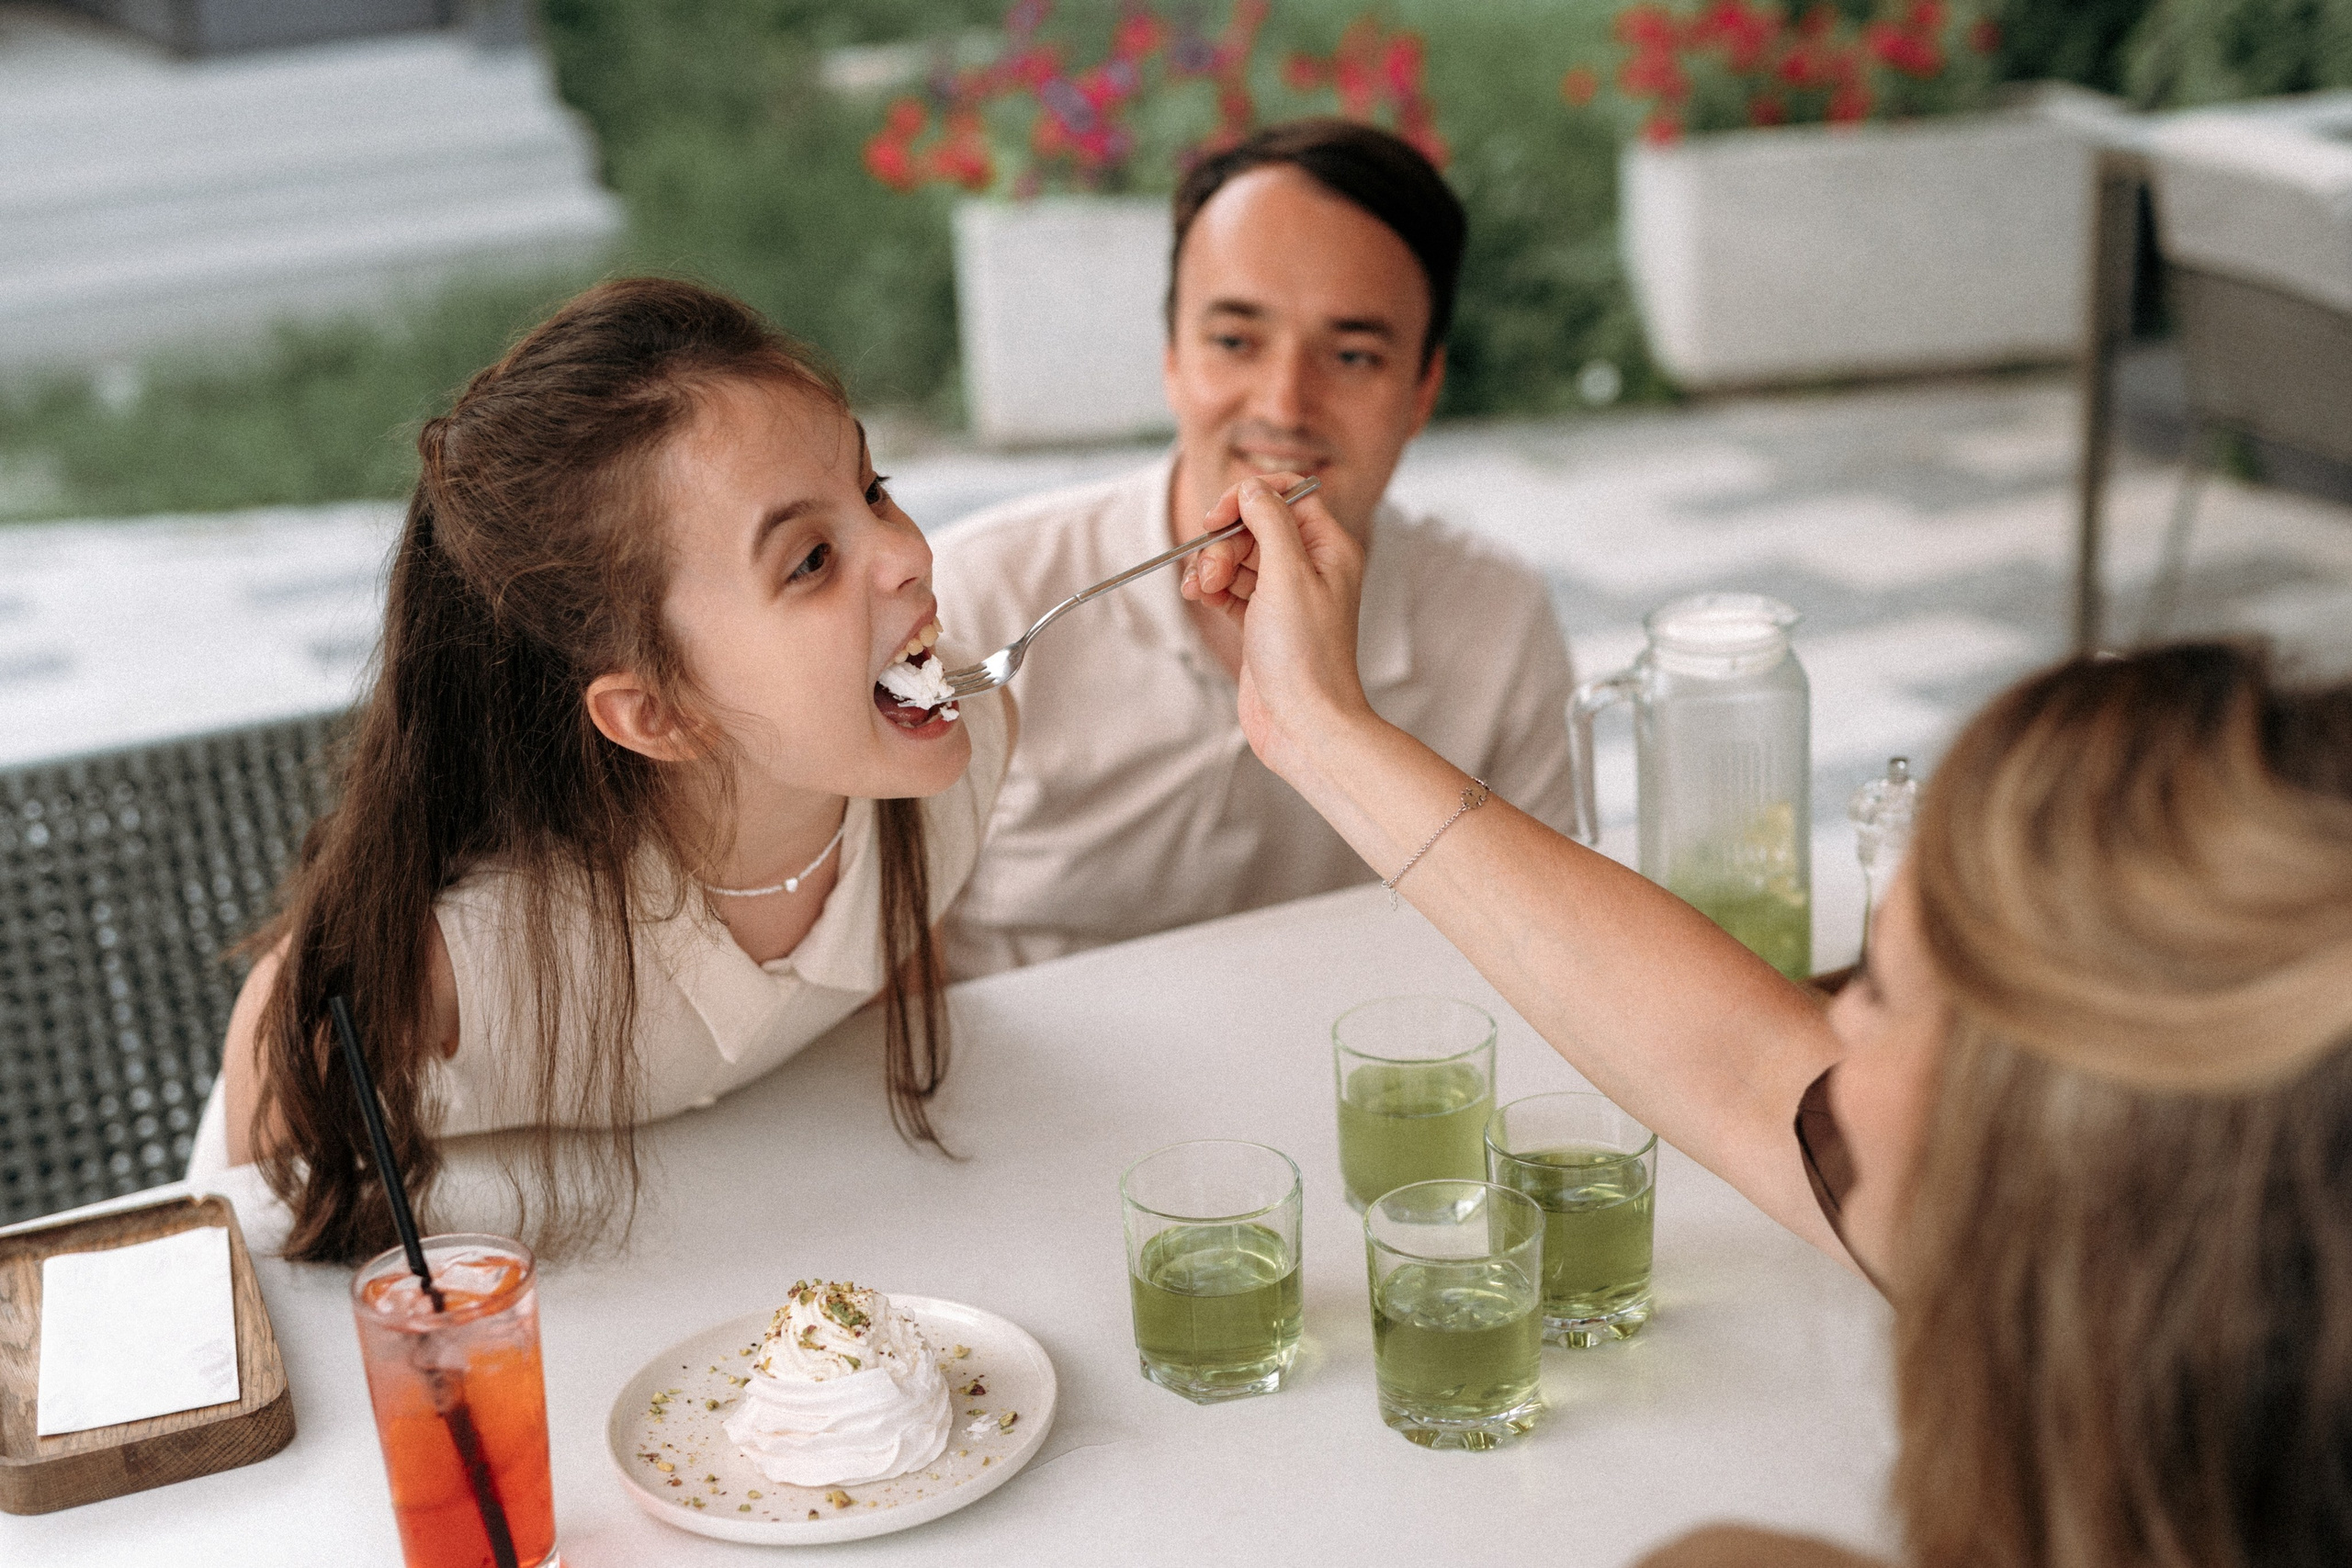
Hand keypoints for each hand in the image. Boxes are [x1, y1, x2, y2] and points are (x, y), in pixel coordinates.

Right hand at [1179, 473, 1372, 786]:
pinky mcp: (1261, 622)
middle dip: (1224, 543)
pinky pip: (1230, 588)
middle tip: (1211, 572)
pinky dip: (1211, 588)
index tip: (1219, 516)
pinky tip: (1199, 598)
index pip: (1287, 496)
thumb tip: (1252, 487)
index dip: (1248, 499)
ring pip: (1238, 558)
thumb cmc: (1306, 656)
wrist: (1304, 723)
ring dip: (1212, 567)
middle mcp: (1310, 568)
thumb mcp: (1288, 574)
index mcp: (1329, 548)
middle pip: (1255, 527)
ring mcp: (1284, 596)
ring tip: (1202, 591)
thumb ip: (1270, 521)